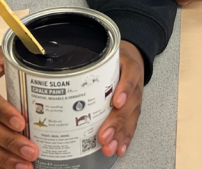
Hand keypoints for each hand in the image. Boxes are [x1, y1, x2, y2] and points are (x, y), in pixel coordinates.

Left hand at [97, 41, 144, 156]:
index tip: (117, 102)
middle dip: (116, 122)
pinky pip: (132, 125)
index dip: (124, 90)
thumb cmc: (117, 59)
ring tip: (109, 146)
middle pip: (129, 104)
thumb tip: (66, 70)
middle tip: (104, 134)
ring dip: (120, 134)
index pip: (129, 77)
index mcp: (129, 67)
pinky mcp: (133, 111)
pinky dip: (126, 138)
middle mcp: (134, 85)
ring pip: (130, 118)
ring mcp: (135, 100)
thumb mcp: (107, 54)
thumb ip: (92, 60)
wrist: (132, 59)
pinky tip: (120, 147)